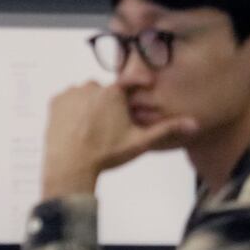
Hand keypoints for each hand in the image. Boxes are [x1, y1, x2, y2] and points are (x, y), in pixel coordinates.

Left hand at [41, 82, 198, 199]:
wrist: (71, 166)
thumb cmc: (106, 154)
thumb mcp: (141, 142)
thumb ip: (167, 129)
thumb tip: (193, 124)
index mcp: (113, 93)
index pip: (129, 83)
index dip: (132, 94)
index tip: (130, 105)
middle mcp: (92, 87)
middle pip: (107, 91)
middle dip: (110, 104)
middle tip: (110, 127)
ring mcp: (71, 94)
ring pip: (88, 93)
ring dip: (91, 104)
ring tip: (93, 128)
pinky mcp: (56, 101)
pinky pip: (69, 98)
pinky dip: (73, 108)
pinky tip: (79, 125)